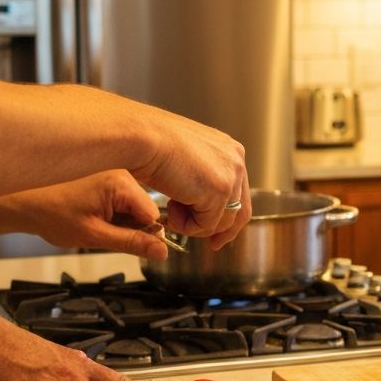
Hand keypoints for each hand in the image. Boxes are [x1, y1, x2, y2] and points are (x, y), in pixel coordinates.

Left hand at [9, 171, 172, 261]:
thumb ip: (132, 243)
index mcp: (122, 184)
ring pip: (134, 204)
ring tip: (95, 220)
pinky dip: (113, 208)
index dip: (146, 235)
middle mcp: (122, 171)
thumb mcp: (94, 235)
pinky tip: (93, 211)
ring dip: (122, 217)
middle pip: (145, 208)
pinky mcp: (107, 173)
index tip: (134, 245)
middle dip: (132, 225)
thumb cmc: (49, 212)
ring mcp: (114, 170)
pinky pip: (123, 195)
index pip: (153, 215)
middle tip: (106, 233)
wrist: (20, 199)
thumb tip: (162, 252)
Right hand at [129, 109, 250, 249]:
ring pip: (221, 222)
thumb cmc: (150, 142)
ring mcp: (230, 176)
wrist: (140, 136)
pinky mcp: (218, 192)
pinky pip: (206, 225)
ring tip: (172, 212)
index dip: (228, 216)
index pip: (240, 192)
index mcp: (230, 151)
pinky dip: (187, 227)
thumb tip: (204, 198)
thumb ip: (202, 175)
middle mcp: (235, 161)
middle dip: (223, 231)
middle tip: (212, 245)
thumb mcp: (186, 158)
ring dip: (195, 225)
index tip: (217, 231)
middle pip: (240, 210)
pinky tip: (170, 210)